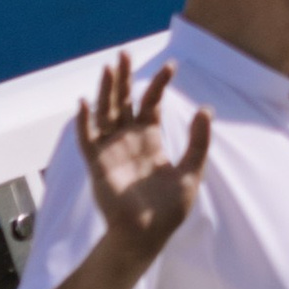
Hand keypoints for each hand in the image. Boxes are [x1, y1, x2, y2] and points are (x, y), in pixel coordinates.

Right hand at [74, 56, 210, 266]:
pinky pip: (87, 141)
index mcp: (150, 139)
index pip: (151, 102)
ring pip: (105, 114)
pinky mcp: (98, 165)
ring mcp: (112, 151)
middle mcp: (128, 140)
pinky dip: (84, 123)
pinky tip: (83, 104)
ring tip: (108, 68)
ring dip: (105, 92)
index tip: (171, 65)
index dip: (159, 83)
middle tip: (123, 53)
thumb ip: (198, 142)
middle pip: (123, 101)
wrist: (148, 235)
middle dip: (123, 78)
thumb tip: (206, 109)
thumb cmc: (169, 208)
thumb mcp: (192, 171)